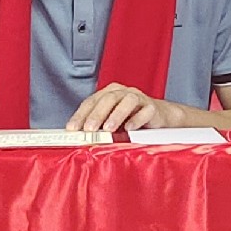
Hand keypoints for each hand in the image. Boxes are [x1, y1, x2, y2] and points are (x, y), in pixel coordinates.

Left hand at [67, 83, 183, 132]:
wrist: (159, 117)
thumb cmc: (130, 119)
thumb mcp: (111, 121)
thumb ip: (97, 126)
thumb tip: (78, 138)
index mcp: (109, 93)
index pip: (91, 101)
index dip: (80, 115)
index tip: (72, 128)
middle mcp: (123, 92)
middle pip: (108, 99)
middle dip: (97, 114)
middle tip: (89, 129)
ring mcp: (139, 98)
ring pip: (127, 101)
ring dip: (116, 115)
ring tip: (108, 129)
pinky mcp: (152, 107)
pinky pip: (145, 111)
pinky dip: (136, 120)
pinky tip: (129, 129)